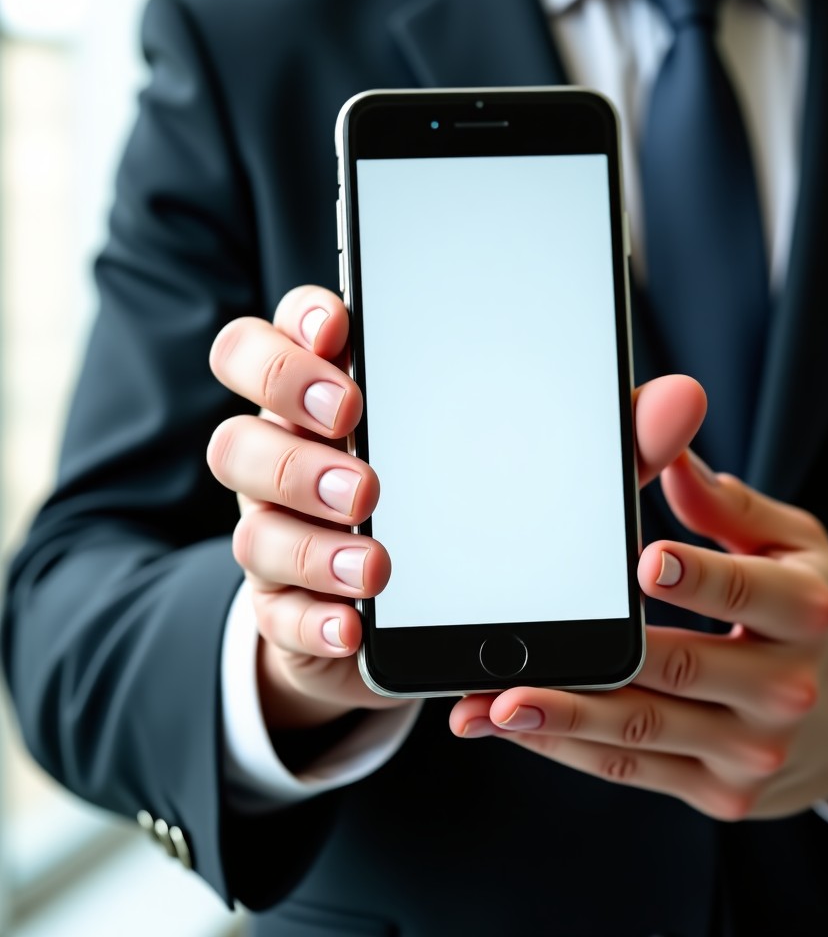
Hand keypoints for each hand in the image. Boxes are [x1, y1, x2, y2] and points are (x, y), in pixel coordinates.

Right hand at [207, 285, 400, 729]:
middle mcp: (270, 463)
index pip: (251, 350)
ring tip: (376, 567)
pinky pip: (280, 616)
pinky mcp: (279, 607)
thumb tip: (458, 348)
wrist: (378, 593)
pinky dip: (317, 622)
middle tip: (366, 483)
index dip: (281, 340)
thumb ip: (407, 384)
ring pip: (255, 535)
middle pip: (235, 443)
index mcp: (295, 406)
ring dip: (315, 549)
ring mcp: (269, 536)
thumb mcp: (403, 427)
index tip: (336, 334)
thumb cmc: (394, 485)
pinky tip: (352, 627)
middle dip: (297, 460)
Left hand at [450, 452, 827, 820]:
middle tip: (516, 662)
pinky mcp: (723, 792)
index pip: (748, 593)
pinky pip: (636, 770)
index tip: (644, 563)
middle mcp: (786, 688)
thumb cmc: (823, 616)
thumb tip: (674, 460)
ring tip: (492, 707)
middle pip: (678, 672)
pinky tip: (524, 730)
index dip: (698, 579)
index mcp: (807, 615)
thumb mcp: (797, 548)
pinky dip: (575, 750)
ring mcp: (753, 751)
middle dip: (596, 667)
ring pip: (642, 733)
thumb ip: (731, 509)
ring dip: (562, 721)